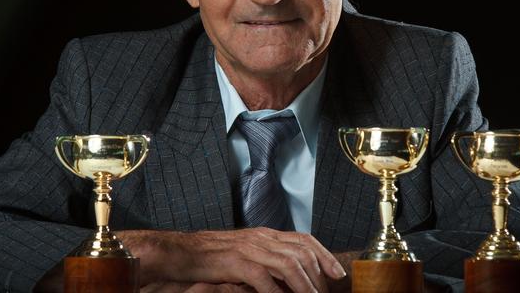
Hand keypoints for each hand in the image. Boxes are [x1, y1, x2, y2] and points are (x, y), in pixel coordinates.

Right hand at [121, 228, 346, 292]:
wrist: (182, 253)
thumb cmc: (213, 257)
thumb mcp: (246, 254)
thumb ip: (268, 261)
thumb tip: (291, 276)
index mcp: (266, 234)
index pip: (304, 239)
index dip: (324, 255)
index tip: (337, 273)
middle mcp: (262, 238)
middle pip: (302, 252)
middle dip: (318, 275)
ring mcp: (250, 248)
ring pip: (288, 264)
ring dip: (304, 286)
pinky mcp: (236, 263)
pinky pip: (264, 278)